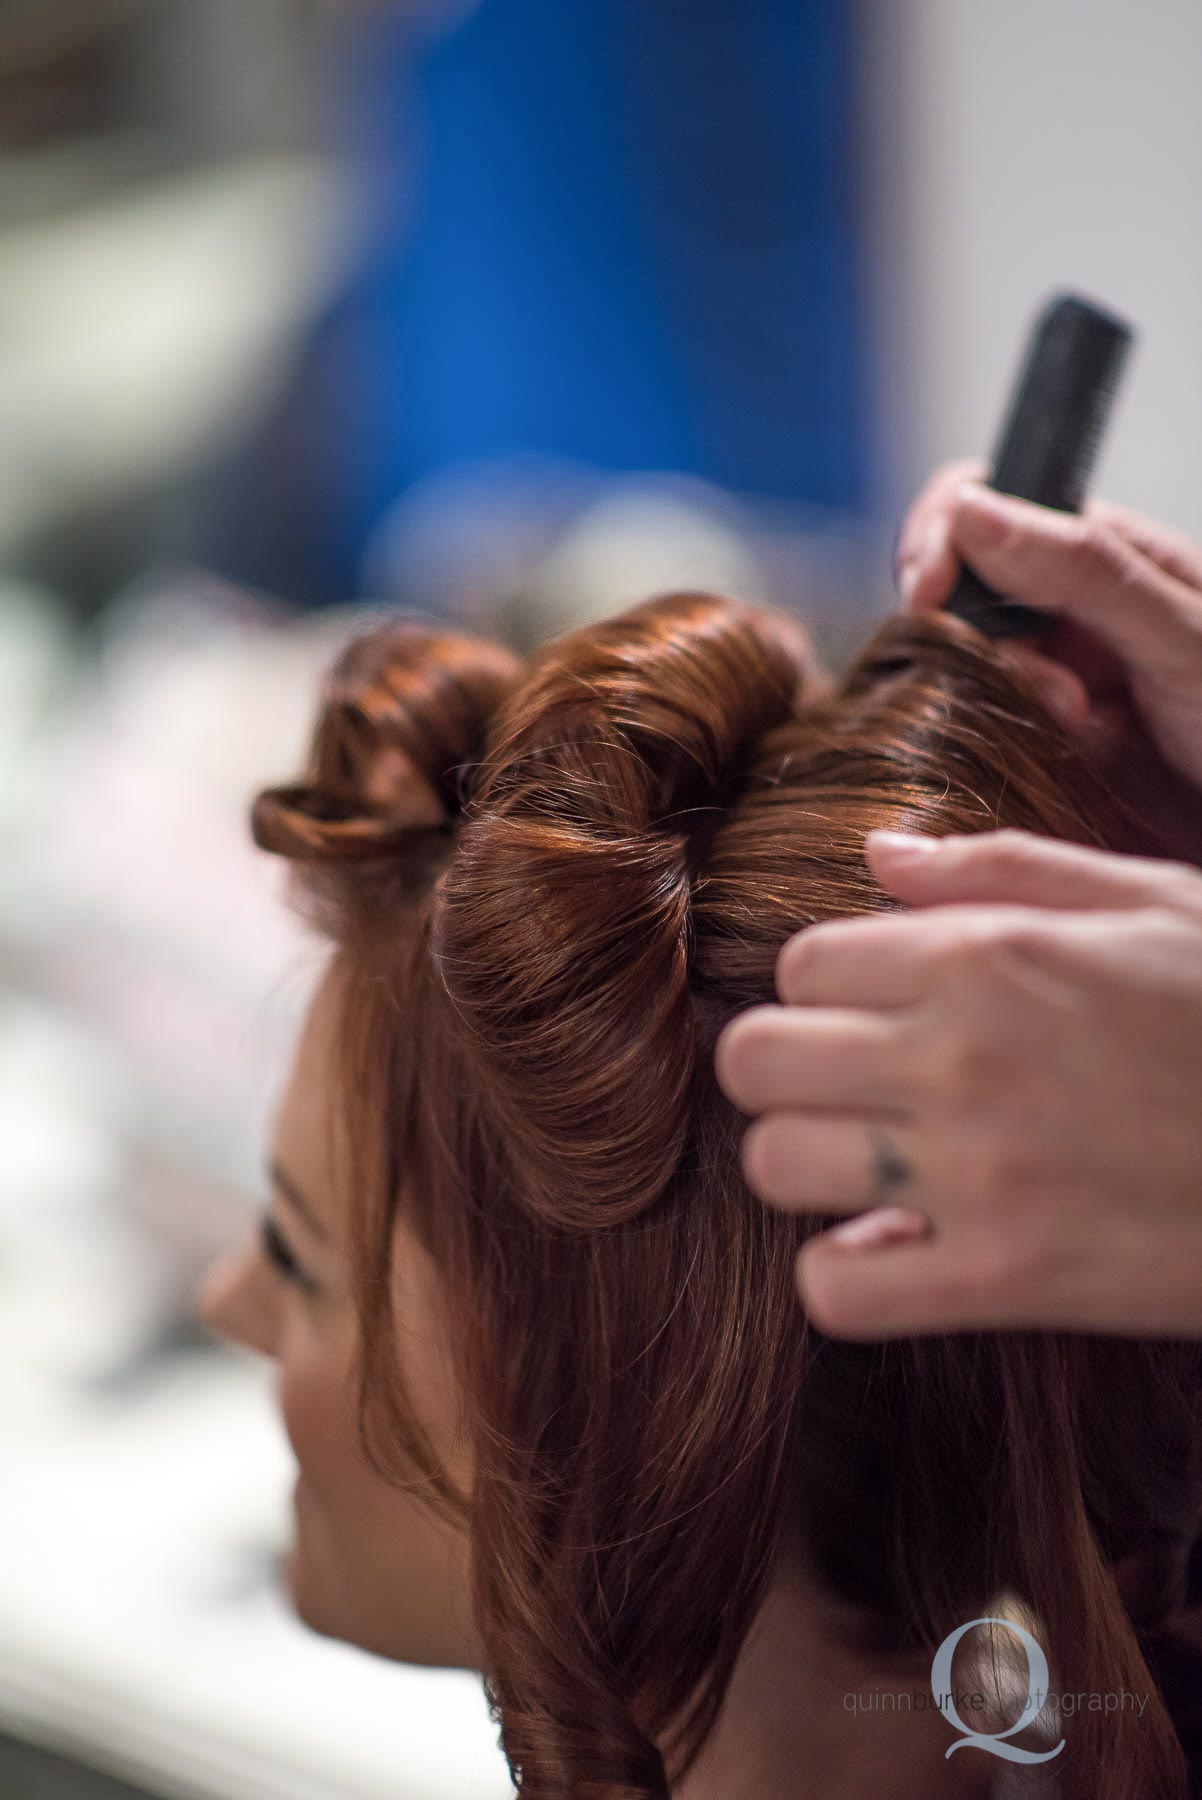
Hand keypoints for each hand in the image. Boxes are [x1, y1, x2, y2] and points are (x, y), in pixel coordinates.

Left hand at [714, 828, 1201, 1338]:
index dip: (823, 988)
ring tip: (869, 1164)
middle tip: (843, 1086)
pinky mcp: (1008, 1282)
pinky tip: (898, 1248)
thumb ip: (1000, 867)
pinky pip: (839, 1292)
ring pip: (771, 1165)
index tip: (868, 1013)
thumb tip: (877, 855)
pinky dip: (848, 1275)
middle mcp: (959, 1055)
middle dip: (785, 1068)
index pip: (800, 962)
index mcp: (987, 953)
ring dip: (805, 1166)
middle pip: (752, 1059)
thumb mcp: (1152, 897)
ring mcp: (975, 1174)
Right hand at [892, 461, 1201, 842]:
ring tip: (1088, 728)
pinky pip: (992, 725)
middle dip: (979, 644)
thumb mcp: (1179, 633)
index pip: (976, 506)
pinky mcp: (1050, 732)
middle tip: (1055, 690)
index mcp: (1098, 550)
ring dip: (1010, 699)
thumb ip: (1081, 569)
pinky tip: (1084, 753)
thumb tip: (969, 509)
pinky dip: (1020, 741)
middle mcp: (1068, 601)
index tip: (926, 597)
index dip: (936, 541)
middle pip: (960, 595)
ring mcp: (1057, 665)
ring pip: (969, 667)